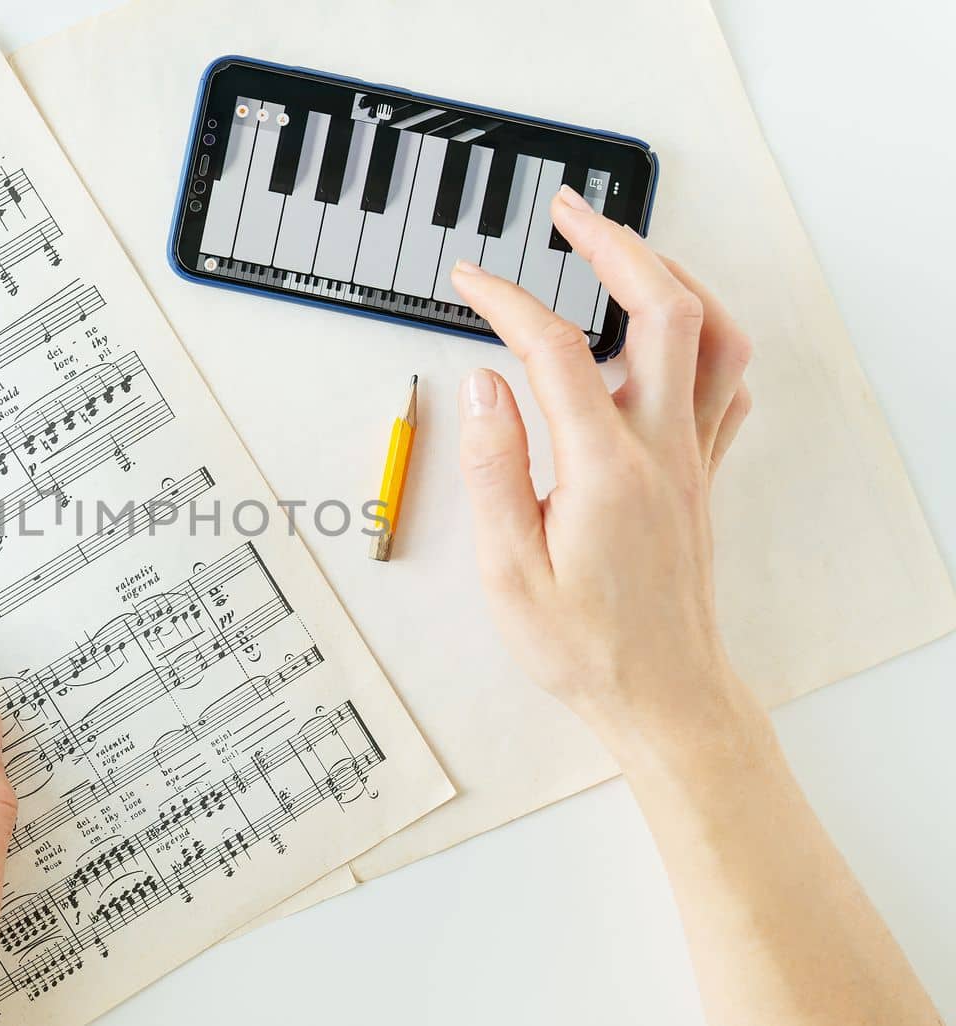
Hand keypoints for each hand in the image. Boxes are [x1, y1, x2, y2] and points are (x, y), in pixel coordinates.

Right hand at [450, 185, 758, 758]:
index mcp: (605, 469)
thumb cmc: (585, 647)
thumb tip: (484, 385)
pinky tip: (670, 336)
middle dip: (616, 244)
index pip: (557, 351)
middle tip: (569, 212)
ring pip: (716, 336)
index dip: (508, 301)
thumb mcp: (508, 570)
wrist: (663, 695)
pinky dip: (705, 339)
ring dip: (674, 277)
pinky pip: (728, 385)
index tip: (472, 279)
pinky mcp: (702, 476)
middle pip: (665, 309)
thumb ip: (494, 468)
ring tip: (625, 251)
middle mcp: (662, 450)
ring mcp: (692, 459)